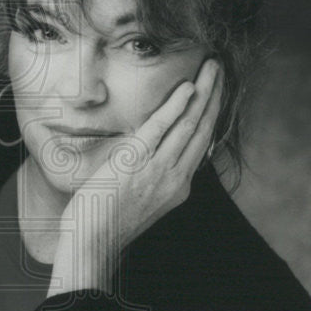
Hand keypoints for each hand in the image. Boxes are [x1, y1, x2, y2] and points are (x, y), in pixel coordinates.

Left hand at [47, 58, 223, 297]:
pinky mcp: (136, 161)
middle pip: (202, 129)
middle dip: (214, 96)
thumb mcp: (139, 199)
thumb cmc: (105, 223)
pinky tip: (188, 87)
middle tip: (218, 68)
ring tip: (211, 66)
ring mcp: (158, 169)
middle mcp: (175, 177)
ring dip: (203, 92)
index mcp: (177, 186)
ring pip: (189, 124)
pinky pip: (162, 128)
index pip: (201, 143)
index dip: (210, 114)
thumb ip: (150, 176)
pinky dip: (177, 106)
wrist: (92, 244)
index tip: (214, 93)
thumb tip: (147, 153)